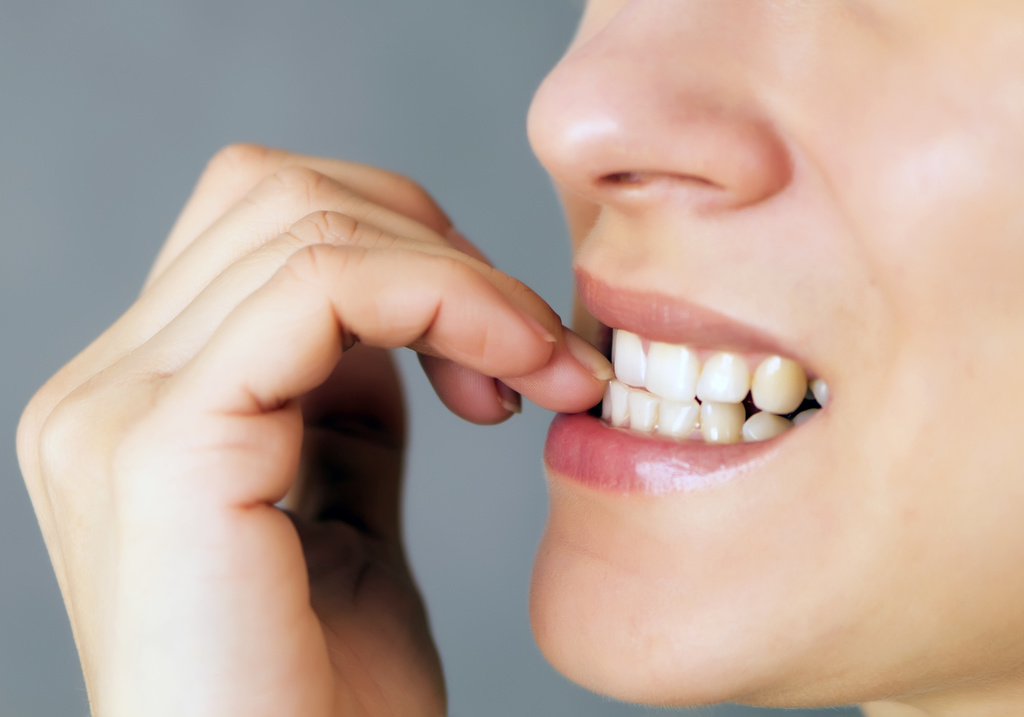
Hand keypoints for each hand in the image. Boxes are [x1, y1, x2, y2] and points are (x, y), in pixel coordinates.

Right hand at [17, 145, 609, 716]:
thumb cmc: (327, 705)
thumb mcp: (345, 520)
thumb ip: (345, 415)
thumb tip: (386, 327)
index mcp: (143, 402)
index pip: (265, 226)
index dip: (409, 252)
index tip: (511, 346)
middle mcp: (107, 390)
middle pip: (279, 195)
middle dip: (437, 246)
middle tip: (534, 346)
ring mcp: (119, 410)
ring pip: (306, 219)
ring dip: (461, 276)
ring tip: (539, 368)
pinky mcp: (164, 446)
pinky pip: (323, 285)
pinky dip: (445, 299)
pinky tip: (511, 374)